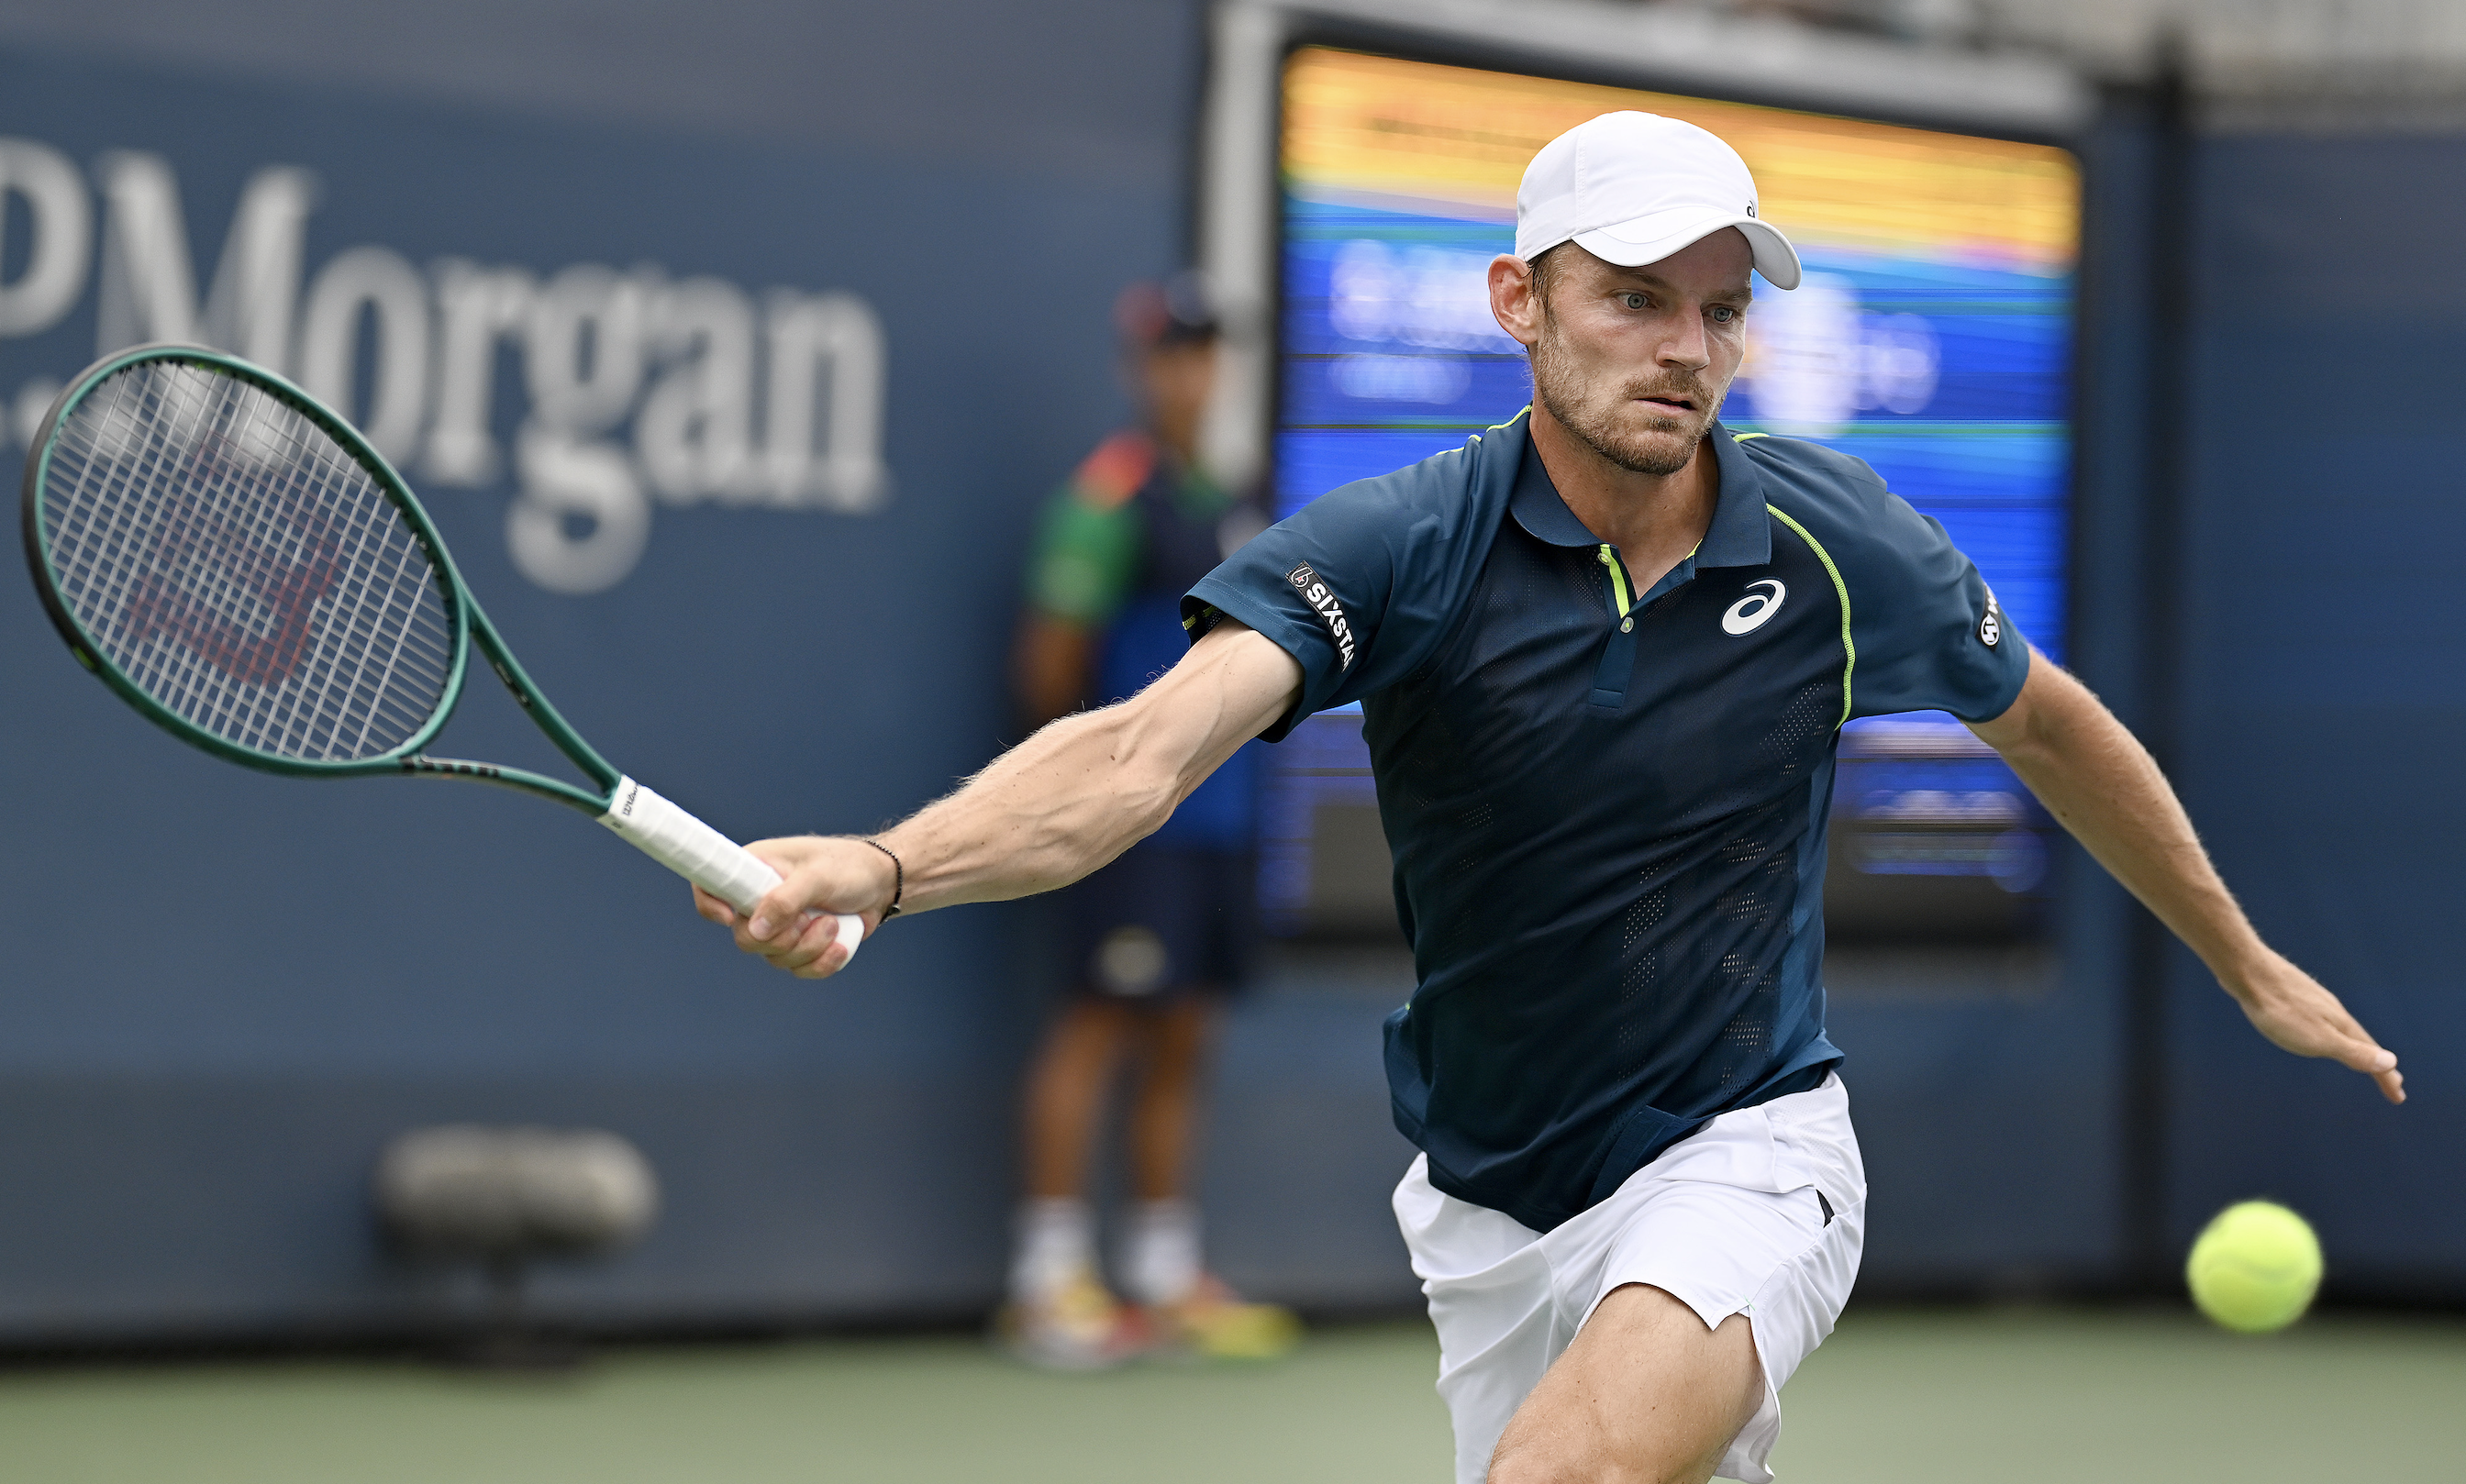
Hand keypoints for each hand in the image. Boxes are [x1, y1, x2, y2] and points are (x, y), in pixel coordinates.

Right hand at [690, 835, 896, 979]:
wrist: (882, 885)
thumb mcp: (818, 876)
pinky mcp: (800, 946)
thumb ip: (785, 900)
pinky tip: (841, 945)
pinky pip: (799, 970)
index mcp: (754, 870)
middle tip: (809, 920)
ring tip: (833, 922)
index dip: (710, 905)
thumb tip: (754, 929)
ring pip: (774, 958)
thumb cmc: (848, 867)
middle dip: (782, 939)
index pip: (710, 886)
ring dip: (810, 947)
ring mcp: (779, 927)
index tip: (731, 917)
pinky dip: (822, 963)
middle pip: (744, 938)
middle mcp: (759, 900)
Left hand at [2229, 950, 2403, 1104]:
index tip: (2399, 1098)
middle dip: (2377, 1063)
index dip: (2386, 1078)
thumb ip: (2352, 1051)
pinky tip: (2315, 1031)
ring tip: (2359, 1059)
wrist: (2247, 971)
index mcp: (2340, 1023)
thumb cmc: (2281, 1010)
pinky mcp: (2292, 995)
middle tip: (2391, 1082)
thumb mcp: (2318, 1039)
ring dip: (2355, 1046)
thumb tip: (2391, 1062)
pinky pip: (2319, 1019)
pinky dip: (2329, 1033)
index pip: (2372, 1055)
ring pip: (2340, 1028)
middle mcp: (2331, 1010)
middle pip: (2360, 1040)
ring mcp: (2312, 1001)